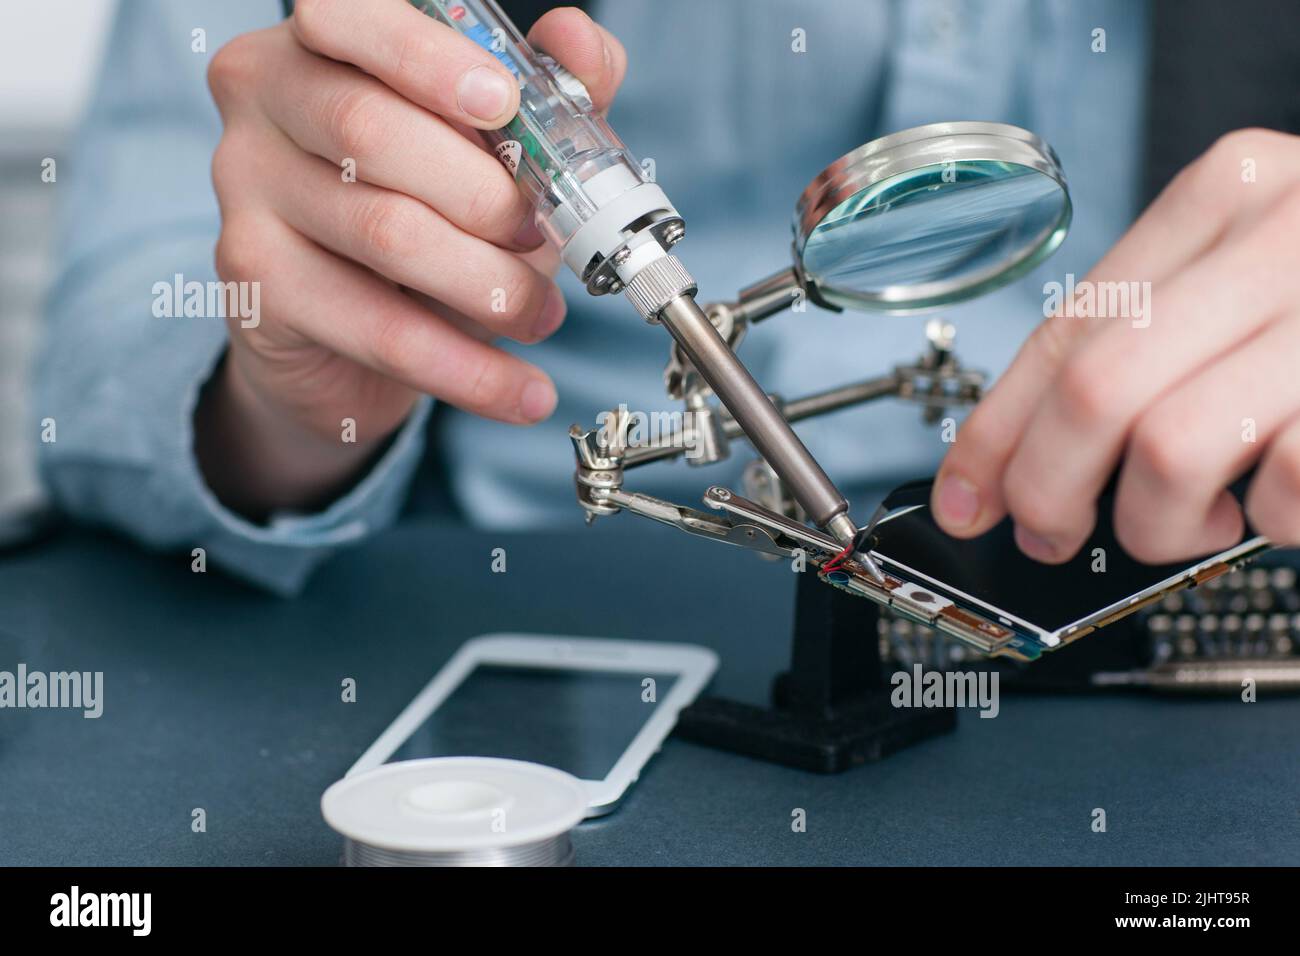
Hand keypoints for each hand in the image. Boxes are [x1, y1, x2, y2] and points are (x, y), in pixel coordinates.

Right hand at [197, 2, 625, 515]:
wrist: (349, 341)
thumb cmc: (427, 215)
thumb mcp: (494, 151)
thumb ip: (543, 91)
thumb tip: (580, 41)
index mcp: (319, 44)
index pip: (350, 18)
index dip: (426, 59)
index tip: (502, 103)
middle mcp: (264, 102)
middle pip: (371, 129)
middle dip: (483, 194)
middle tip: (544, 238)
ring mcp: (245, 193)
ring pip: (384, 233)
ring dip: (489, 286)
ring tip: (542, 315)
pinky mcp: (256, 286)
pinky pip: (377, 329)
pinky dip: (466, 368)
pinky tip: (522, 391)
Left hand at [932, 128, 1299, 563]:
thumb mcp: (1244, 283)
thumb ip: (1150, 346)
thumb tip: (1030, 461)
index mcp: (1227, 196)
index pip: (1064, 327)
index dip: (995, 429)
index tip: (964, 496)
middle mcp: (1286, 237)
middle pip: (1096, 390)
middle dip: (1048, 489)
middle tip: (1049, 533)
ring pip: (1169, 450)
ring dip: (1157, 521)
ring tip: (1192, 517)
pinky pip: (1283, 490)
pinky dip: (1267, 522)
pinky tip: (1280, 496)